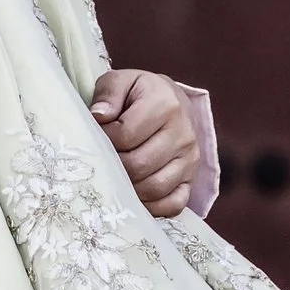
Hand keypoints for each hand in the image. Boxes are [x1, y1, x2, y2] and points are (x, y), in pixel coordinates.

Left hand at [93, 67, 201, 217]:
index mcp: (166, 104)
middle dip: (113, 166)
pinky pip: (173, 205)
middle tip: (103, 160)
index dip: (104, 139)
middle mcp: (183, 133)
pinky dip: (151, 207)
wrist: (169, 102)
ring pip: (154, 188)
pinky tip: (135, 196)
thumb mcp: (121, 82)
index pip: (125, 135)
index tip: (98, 134)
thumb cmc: (138, 94)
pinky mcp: (191, 180)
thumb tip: (99, 116)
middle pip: (138, 165)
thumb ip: (108, 93)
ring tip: (116, 176)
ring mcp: (190, 159)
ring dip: (129, 189)